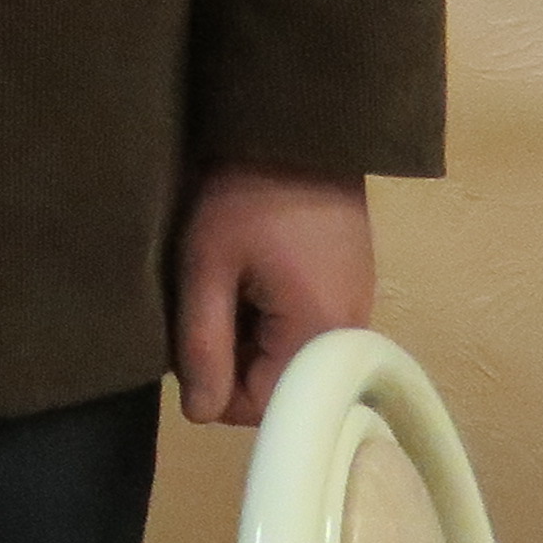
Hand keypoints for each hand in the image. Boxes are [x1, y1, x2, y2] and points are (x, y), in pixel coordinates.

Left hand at [177, 166, 371, 426]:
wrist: (299, 128)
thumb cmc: (245, 195)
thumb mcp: (207, 266)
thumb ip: (202, 344)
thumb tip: (198, 414)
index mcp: (321, 339)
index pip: (260, 407)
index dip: (211, 382)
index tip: (188, 336)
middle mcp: (350, 336)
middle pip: (277, 385)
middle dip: (231, 356)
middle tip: (205, 300)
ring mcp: (354, 310)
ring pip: (286, 356)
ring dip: (247, 332)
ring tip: (226, 282)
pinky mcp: (349, 287)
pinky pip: (302, 328)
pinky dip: (268, 312)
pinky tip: (249, 274)